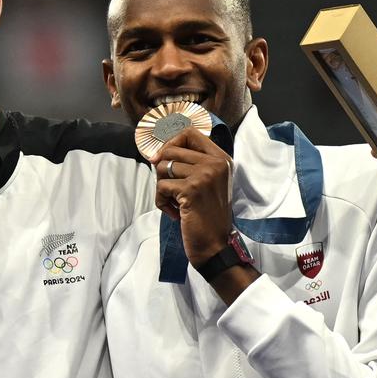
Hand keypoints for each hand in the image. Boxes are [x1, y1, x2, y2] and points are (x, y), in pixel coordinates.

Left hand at [151, 128, 234, 266]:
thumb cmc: (206, 215)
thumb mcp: (205, 183)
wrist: (215, 244)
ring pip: (163, 167)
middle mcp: (216, 163)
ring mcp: (205, 174)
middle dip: (162, 171)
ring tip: (175, 203)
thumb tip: (156, 154)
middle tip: (172, 191)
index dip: (170, 143)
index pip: (190, 133)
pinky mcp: (192, 189)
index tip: (162, 159)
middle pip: (171, 150)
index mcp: (221, 158)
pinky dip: (162, 202)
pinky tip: (175, 213)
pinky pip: (161, 187)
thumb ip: (190, 164)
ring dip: (162, 188)